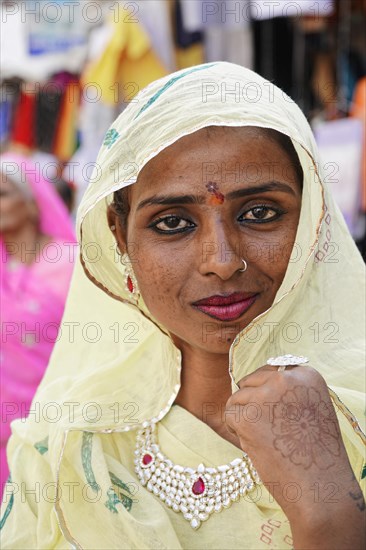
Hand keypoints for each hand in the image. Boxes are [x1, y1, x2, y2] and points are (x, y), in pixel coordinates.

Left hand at [225, 364, 364, 548]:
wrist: (319, 487)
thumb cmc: (314, 452)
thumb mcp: (312, 408)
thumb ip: (289, 391)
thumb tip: (253, 382)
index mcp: (306, 375)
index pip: (272, 371)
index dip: (268, 393)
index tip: (278, 415)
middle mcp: (285, 379)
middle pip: (251, 381)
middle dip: (254, 404)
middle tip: (270, 430)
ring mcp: (265, 395)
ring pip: (237, 398)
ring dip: (244, 418)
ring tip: (265, 439)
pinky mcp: (247, 416)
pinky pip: (229, 414)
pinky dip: (235, 430)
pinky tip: (254, 444)